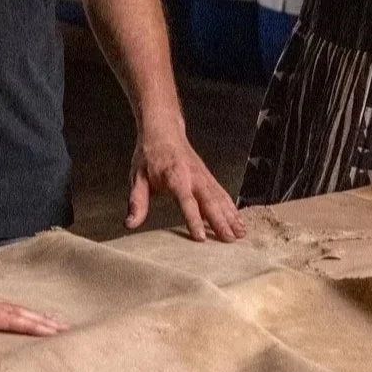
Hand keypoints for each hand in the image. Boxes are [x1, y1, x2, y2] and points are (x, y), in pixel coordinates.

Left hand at [0, 277, 65, 355]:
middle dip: (40, 320)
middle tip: (65, 328)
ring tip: (50, 323)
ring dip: (31, 316)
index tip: (54, 331)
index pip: (8, 318)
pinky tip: (18, 317)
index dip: (31, 325)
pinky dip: (15, 314)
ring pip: (9, 309)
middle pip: (15, 311)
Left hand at [126, 129, 244, 241]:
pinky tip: (238, 221)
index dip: (194, 219)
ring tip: (240, 234)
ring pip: (220, 197)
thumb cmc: (149, 156)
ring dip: (231, 216)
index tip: (201, 237)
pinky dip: (232, 207)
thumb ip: (136, 201)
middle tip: (229, 240)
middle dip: (221, 221)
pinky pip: (222, 193)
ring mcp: (204, 176)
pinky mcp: (209, 177)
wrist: (163, 131)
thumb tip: (130, 224)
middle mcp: (193, 176)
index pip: (186, 201)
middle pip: (210, 200)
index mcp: (175, 176)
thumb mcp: (137, 176)